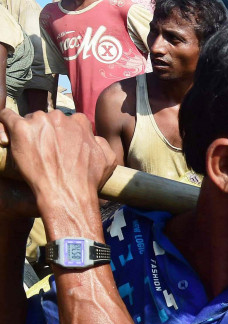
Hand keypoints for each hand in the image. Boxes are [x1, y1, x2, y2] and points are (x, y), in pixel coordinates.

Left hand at [0, 109, 114, 210]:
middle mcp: (60, 117)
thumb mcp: (108, 160)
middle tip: (44, 150)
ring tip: (29, 150)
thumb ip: (101, 142)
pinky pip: (6, 117)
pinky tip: (7, 134)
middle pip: (48, 119)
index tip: (60, 146)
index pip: (68, 121)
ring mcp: (39, 121)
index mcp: (79, 122)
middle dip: (46, 131)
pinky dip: (6, 122)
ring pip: (30, 120)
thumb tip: (94, 138)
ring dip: (29, 131)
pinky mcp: (20, 129)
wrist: (68, 193)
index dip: (64, 134)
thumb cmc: (88, 180)